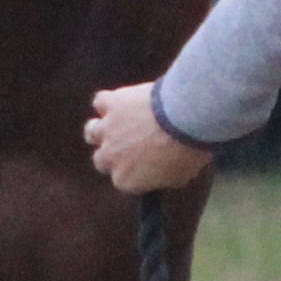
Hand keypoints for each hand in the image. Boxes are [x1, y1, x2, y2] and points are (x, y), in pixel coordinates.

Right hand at [86, 83, 215, 195]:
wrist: (185, 118)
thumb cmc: (188, 149)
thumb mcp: (181, 174)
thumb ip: (166, 177)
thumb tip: (168, 174)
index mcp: (125, 180)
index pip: (122, 180)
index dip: (134, 171)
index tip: (145, 164)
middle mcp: (110, 157)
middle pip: (102, 159)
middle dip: (114, 154)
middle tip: (130, 146)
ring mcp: (108, 129)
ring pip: (92, 131)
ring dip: (101, 129)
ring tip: (114, 125)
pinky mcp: (111, 103)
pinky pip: (100, 102)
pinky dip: (109, 101)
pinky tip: (121, 101)